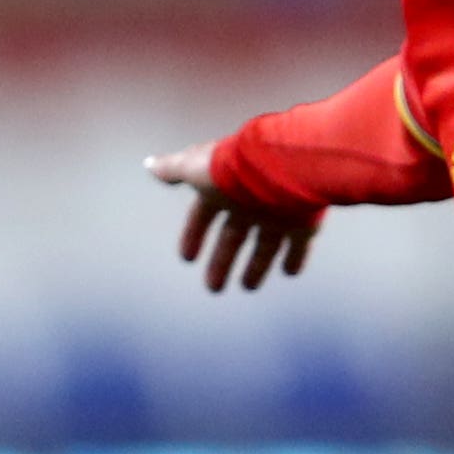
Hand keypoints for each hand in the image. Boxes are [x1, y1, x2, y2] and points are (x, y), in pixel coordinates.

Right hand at [147, 143, 317, 292]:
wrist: (280, 165)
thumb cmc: (233, 167)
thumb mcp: (195, 167)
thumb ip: (173, 168)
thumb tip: (149, 164)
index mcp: (224, 190)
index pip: (203, 217)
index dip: (195, 236)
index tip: (187, 258)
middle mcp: (251, 202)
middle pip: (233, 238)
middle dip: (222, 262)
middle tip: (214, 288)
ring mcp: (278, 212)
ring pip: (265, 245)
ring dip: (256, 266)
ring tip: (248, 287)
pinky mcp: (304, 221)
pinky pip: (299, 245)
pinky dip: (295, 259)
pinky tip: (289, 272)